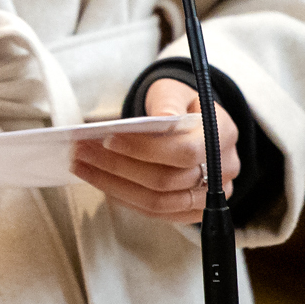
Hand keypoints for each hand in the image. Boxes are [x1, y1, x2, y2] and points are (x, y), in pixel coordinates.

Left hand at [71, 77, 239, 223]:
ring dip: (114, 186)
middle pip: (166, 180)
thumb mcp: (174, 90)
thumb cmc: (180, 103)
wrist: (195, 122)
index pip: (184, 151)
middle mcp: (223, 170)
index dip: (144, 149)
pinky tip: (102, 182)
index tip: (107, 140)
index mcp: (223, 134)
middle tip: (81, 153)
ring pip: (159, 202)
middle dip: (117, 167)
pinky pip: (158, 213)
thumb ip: (167, 101)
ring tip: (83, 167)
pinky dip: (127, 199)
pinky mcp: (195, 211)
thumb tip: (162, 117)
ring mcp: (213, 196)